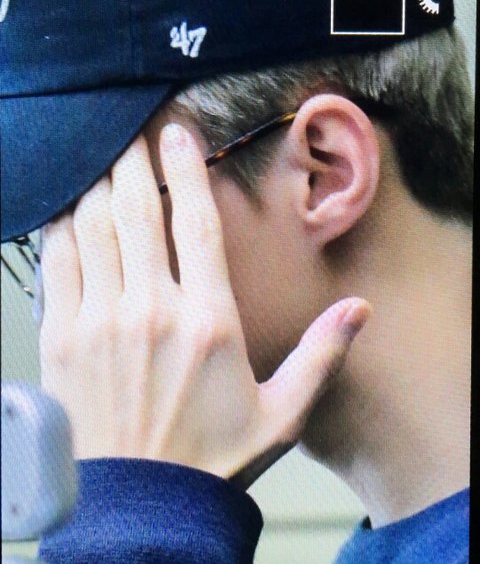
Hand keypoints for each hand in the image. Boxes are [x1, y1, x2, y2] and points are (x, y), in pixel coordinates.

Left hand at [39, 124, 369, 489]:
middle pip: (137, 211)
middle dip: (133, 162)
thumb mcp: (282, 413)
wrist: (143, 509)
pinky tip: (66, 208)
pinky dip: (60, 228)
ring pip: (93, 228)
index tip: (177, 134)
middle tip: (131, 133)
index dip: (184, 169)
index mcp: (208, 322)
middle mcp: (151, 312)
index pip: (195, 223)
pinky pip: (57, 264)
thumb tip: (359, 310)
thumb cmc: (211, 459)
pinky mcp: (62, 340)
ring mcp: (100, 323)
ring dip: (97, 185)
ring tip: (101, 158)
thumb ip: (321, 355)